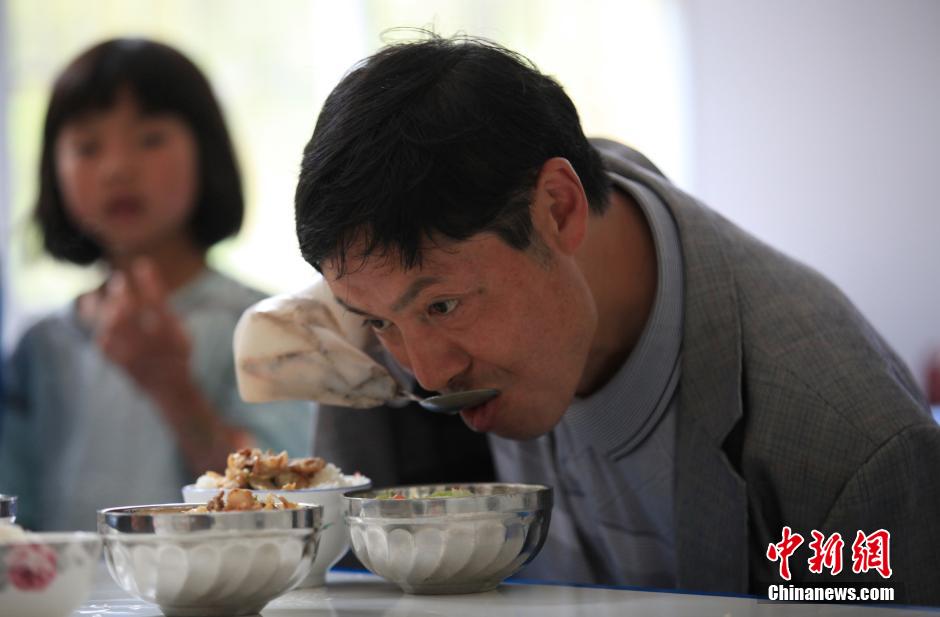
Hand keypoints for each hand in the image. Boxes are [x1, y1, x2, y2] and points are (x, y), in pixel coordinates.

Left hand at [96, 258, 192, 395]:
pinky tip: (89, 308)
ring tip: (96, 293)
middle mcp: (150, 344)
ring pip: (111, 326)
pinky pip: (102, 340)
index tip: (142, 263)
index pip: (157, 302)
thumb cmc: (177, 353)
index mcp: (170, 333)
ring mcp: (132, 354)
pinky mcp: (118, 361)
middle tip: (118, 279)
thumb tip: (148, 282)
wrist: (168, 386)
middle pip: (129, 313)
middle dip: (121, 293)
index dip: (148, 281)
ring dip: (104, 306)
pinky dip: (94, 322)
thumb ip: (166, 309)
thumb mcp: (182, 331)